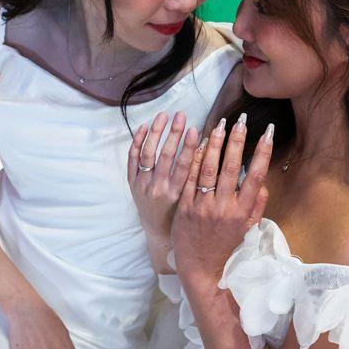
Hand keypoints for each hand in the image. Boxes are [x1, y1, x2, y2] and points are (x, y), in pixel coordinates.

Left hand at [128, 111, 201, 239]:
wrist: (158, 233)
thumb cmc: (181, 217)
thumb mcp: (194, 202)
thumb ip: (204, 182)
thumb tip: (216, 155)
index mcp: (176, 194)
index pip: (184, 166)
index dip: (189, 147)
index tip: (195, 129)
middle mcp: (158, 189)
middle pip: (165, 156)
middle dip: (173, 133)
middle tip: (181, 115)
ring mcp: (143, 185)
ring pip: (148, 154)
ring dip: (156, 133)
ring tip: (164, 115)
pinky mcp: (133, 183)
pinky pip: (132, 160)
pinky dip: (137, 142)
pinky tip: (145, 127)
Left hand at [171, 114, 273, 286]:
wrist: (201, 269)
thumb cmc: (226, 248)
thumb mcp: (248, 229)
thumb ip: (257, 206)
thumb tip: (262, 183)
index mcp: (243, 212)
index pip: (256, 175)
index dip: (264, 151)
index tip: (269, 132)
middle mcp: (224, 207)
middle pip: (232, 167)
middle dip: (238, 140)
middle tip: (242, 120)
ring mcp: (203, 207)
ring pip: (209, 169)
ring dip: (216, 144)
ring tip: (220, 125)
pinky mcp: (185, 208)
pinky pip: (190, 179)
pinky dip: (195, 160)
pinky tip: (199, 144)